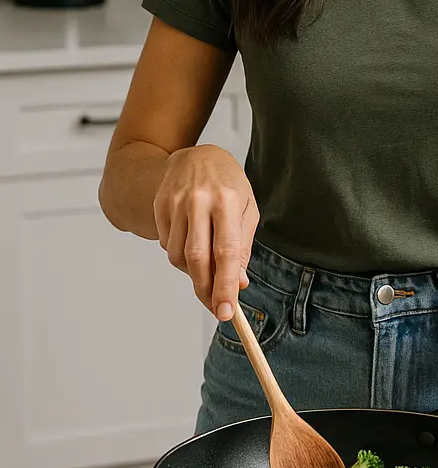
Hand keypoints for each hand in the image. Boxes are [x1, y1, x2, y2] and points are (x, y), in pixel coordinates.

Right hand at [153, 145, 258, 320]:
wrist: (197, 156)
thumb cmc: (229, 185)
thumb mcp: (247, 210)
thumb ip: (243, 247)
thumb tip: (238, 283)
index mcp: (227, 201)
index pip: (226, 252)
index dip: (225, 285)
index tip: (225, 312)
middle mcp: (199, 201)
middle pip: (197, 259)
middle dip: (206, 290)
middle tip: (215, 307)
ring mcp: (175, 202)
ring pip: (179, 256)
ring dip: (193, 273)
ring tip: (207, 266)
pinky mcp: (160, 206)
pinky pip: (168, 245)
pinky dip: (180, 256)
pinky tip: (192, 245)